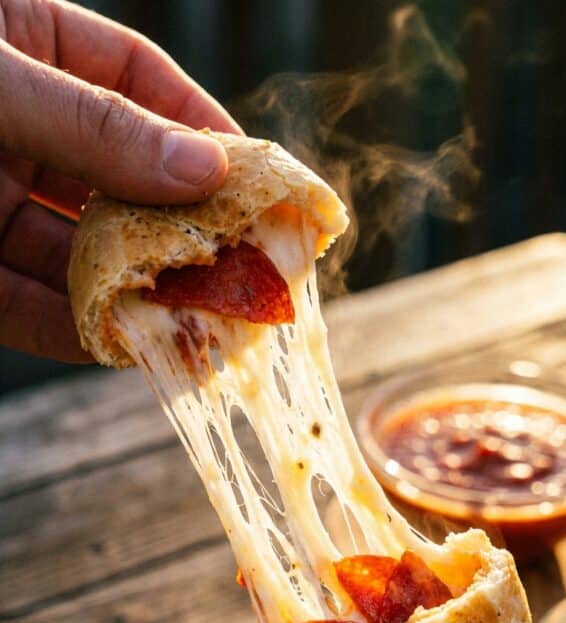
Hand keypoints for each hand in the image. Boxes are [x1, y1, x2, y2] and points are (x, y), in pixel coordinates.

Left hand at [0, 0, 239, 361]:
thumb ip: (94, 124)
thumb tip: (203, 171)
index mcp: (25, 46)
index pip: (135, 83)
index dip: (198, 130)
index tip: (255, 179)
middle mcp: (16, 128)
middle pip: (118, 182)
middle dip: (176, 230)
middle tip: (238, 268)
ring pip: (76, 254)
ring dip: (133, 293)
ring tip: (191, 323)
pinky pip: (24, 306)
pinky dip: (70, 330)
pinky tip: (119, 346)